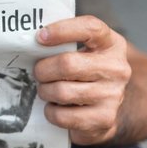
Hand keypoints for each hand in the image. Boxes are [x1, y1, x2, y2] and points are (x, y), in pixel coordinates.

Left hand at [34, 15, 130, 145]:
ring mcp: (113, 95)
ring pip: (62, 91)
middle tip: (38, 72)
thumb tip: (30, 40)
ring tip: (46, 89)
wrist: (107, 106)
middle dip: (43, 69)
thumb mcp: (85, 50)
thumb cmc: (86, 71)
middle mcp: (116, 68)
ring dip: (45, 91)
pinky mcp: (104, 119)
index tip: (40, 37)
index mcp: (111, 44)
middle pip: (67, 64)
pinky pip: (63, 116)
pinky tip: (55, 107)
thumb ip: (64, 41)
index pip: (90, 28)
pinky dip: (51, 112)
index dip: (62, 30)